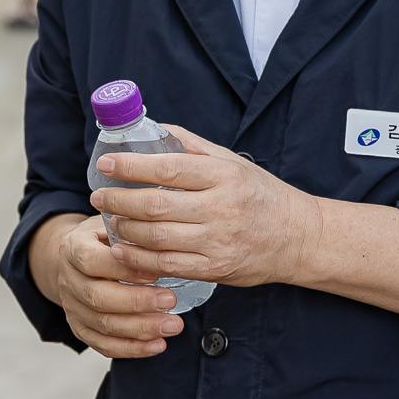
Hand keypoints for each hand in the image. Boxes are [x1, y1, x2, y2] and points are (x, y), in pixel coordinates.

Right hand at [36, 213, 185, 359]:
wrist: (74, 260)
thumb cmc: (103, 240)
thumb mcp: (111, 225)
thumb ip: (129, 230)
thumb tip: (161, 234)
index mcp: (73, 249)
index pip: (92, 261)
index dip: (124, 269)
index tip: (156, 272)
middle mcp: (68, 280)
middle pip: (98, 297)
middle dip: (137, 302)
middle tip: (170, 301)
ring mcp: (72, 308)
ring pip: (103, 325)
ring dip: (141, 329)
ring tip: (173, 325)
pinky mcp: (80, 329)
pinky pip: (104, 345)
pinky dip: (132, 349)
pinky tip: (157, 344)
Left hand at [89, 124, 318, 289]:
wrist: (298, 237)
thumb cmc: (262, 195)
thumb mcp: (233, 162)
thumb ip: (194, 147)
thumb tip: (155, 130)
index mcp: (224, 176)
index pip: (168, 168)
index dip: (131, 166)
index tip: (106, 163)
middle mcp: (221, 208)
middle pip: (156, 205)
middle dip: (119, 200)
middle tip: (99, 196)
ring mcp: (218, 241)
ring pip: (157, 237)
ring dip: (125, 230)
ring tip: (110, 220)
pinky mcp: (216, 269)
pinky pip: (168, 265)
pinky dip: (140, 259)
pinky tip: (125, 250)